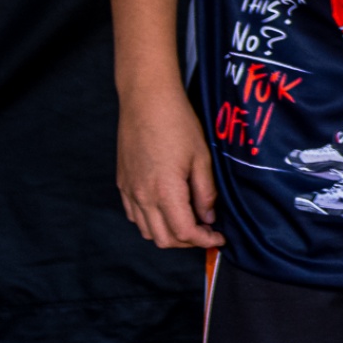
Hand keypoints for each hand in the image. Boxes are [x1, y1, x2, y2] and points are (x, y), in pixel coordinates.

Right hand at [116, 87, 223, 249]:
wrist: (147, 101)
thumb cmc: (178, 123)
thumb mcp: (201, 157)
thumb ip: (205, 192)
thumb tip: (209, 217)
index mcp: (164, 191)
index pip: (184, 232)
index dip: (204, 241)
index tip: (219, 237)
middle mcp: (142, 196)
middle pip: (163, 239)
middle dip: (188, 242)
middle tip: (207, 231)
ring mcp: (129, 191)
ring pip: (147, 230)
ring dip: (169, 234)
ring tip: (190, 221)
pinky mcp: (122, 183)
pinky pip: (135, 215)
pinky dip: (152, 222)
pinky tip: (167, 210)